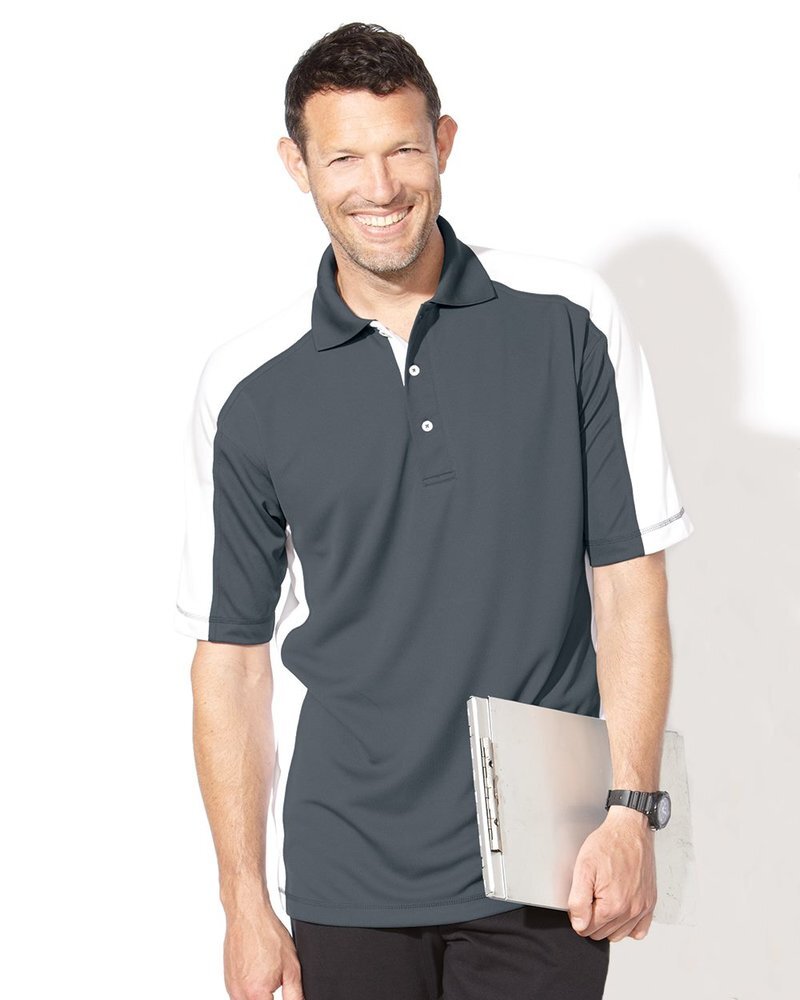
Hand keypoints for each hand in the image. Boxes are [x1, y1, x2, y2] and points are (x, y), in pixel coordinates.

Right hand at [223, 903, 304, 999]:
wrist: (248, 916)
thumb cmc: (267, 935)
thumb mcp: (291, 968)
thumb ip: (294, 995)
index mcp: (256, 994)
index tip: (282, 993)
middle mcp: (239, 994)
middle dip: (269, 998)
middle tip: (276, 982)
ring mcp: (231, 988)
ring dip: (260, 996)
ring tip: (268, 974)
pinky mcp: (228, 981)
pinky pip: (240, 994)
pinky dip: (251, 989)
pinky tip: (259, 972)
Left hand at [566, 806, 656, 941]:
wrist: (630, 830)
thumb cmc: (608, 844)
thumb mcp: (583, 867)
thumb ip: (578, 900)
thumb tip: (579, 924)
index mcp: (612, 905)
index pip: (586, 929)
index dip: (578, 914)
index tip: (581, 898)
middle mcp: (630, 910)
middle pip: (601, 934)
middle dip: (592, 918)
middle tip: (592, 895)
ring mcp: (642, 908)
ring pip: (619, 935)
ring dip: (609, 924)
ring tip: (605, 900)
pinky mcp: (650, 903)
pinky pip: (639, 931)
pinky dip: (629, 926)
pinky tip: (620, 911)